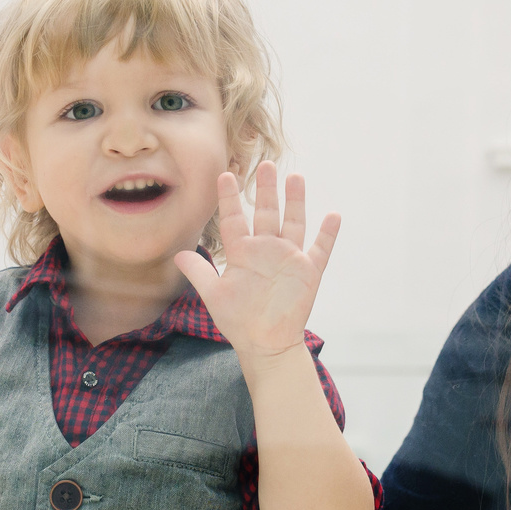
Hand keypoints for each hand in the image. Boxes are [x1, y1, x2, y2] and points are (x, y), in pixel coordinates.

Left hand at [171, 164, 340, 363]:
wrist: (264, 345)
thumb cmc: (238, 321)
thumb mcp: (214, 294)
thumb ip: (199, 272)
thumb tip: (177, 254)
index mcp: (243, 252)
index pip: (234, 219)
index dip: (229, 198)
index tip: (225, 175)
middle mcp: (266, 250)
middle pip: (266, 212)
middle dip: (266, 189)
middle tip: (266, 164)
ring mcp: (288, 258)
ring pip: (293, 222)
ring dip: (295, 201)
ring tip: (296, 177)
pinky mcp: (308, 272)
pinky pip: (320, 249)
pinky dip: (327, 234)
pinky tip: (333, 216)